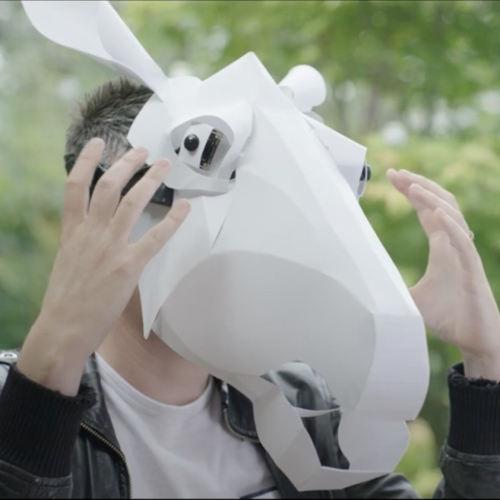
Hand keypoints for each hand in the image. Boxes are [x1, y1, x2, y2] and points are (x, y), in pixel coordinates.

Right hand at [17, 139, 189, 394]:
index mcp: (72, 232)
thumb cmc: (66, 301)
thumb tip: (94, 234)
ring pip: (131, 202)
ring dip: (150, 180)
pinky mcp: (128, 266)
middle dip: (126, 163)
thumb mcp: (67, 263)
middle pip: (108, 186)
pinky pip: (154, 237)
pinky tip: (184, 208)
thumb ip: (81, 243)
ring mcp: (110, 248)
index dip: (86, 160)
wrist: (63, 330)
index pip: (75, 186)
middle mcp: (90, 233)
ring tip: (164, 166)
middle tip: (143, 150)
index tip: (98, 143)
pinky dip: (172, 220)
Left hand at [387, 168, 499, 379]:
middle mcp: (453, 244)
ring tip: (412, 186)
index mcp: (441, 246)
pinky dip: (451, 226)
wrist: (474, 339)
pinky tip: (436, 214)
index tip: (393, 176)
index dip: (412, 191)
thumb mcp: (411, 298)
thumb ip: (394, 286)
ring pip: (452, 216)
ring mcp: (464, 255)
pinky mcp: (472, 269)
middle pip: (439, 204)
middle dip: (418, 185)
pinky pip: (463, 242)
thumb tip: (368, 286)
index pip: (426, 210)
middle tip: (396, 172)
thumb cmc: (448, 317)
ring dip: (432, 199)